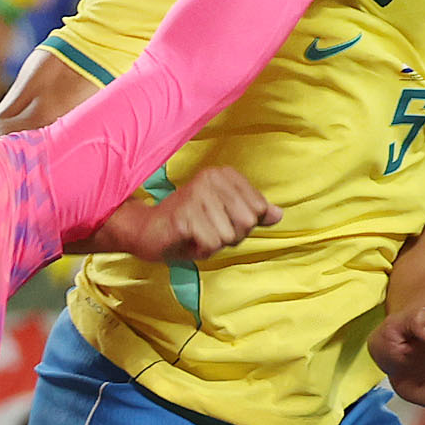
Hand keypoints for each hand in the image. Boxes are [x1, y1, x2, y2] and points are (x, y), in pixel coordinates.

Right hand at [103, 168, 280, 264]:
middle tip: (207, 230)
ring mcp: (197, 195)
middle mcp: (211, 179)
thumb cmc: (188, 226)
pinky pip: (212, 244)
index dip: (242, 225)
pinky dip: (201, 249)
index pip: (258, 209)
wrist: (146, 231)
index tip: (218, 221)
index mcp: (224, 175)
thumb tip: (278, 214)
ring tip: (196, 234)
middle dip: (229, 236)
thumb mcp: (224, 218)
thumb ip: (252, 214)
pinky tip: (188, 239)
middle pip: (247, 222)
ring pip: (229, 236)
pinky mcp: (185, 215)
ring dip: (213, 244)